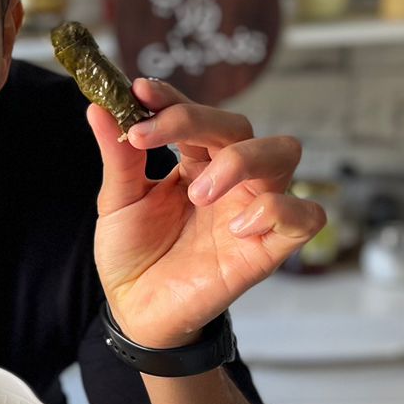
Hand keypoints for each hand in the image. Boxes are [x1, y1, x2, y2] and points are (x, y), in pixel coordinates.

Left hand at [88, 78, 325, 349]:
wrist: (136, 311)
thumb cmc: (133, 254)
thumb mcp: (118, 203)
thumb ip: (118, 156)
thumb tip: (99, 106)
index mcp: (195, 161)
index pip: (195, 115)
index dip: (172, 99)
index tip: (140, 91)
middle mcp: (230, 179)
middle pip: (241, 126)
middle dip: (197, 121)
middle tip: (151, 140)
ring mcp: (252, 210)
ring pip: (284, 154)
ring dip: (241, 160)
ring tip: (198, 192)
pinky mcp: (268, 249)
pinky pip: (305, 215)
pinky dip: (278, 210)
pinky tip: (237, 227)